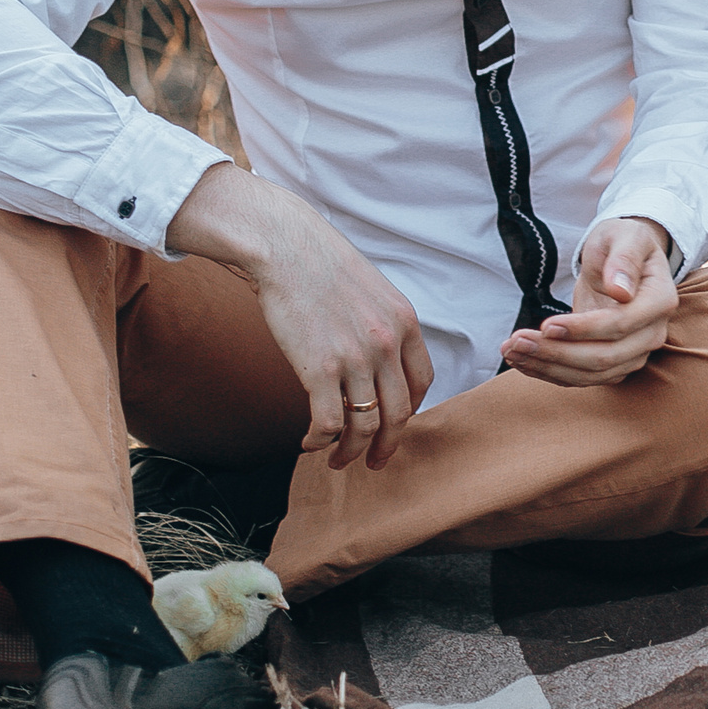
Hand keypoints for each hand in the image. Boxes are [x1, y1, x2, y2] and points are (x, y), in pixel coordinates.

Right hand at [169, 163, 432, 470]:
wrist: (286, 246)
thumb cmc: (321, 266)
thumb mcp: (372, 292)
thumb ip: (382, 326)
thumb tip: (379, 358)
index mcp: (405, 323)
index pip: (421, 383)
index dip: (408, 412)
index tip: (393, 425)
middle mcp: (387, 344)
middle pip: (399, 413)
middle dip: (387, 445)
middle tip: (374, 462)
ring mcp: (355, 358)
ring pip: (365, 425)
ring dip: (352, 452)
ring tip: (338, 461)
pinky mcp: (319, 368)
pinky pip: (329, 422)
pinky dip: (322, 440)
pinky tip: (310, 441)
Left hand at [501, 217, 678, 386]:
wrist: (621, 261)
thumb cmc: (622, 242)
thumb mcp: (624, 235)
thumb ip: (624, 258)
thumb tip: (620, 290)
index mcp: (660, 300)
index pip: (621, 325)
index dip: (583, 329)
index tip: (547, 324)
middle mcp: (652, 333)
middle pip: (604, 357)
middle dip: (557, 353)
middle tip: (516, 340)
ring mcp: (634, 352)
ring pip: (590, 374)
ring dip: (548, 366)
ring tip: (511, 350)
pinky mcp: (614, 363)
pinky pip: (581, 377)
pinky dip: (549, 372)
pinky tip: (521, 361)